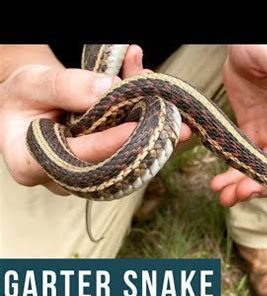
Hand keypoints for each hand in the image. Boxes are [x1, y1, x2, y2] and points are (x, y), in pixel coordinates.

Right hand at [0, 45, 190, 194]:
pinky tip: (164, 109)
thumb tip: (108, 90)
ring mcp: (88, 177)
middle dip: (146, 145)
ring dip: (154, 138)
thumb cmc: (27, 96)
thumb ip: (65, 86)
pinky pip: (131, 153)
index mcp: (31, 165)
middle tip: (178, 129)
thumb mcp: (34, 83)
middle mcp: (64, 179)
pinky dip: (148, 130)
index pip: (75, 159)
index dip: (106, 144)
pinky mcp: (106, 167)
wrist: (34, 103)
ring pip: (126, 163)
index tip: (134, 128)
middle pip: (109, 167)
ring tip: (178, 119)